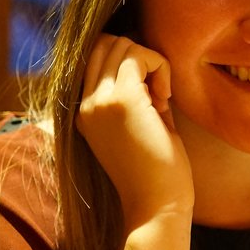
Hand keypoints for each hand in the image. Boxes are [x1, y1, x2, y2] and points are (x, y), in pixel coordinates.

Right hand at [77, 34, 193, 227]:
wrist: (156, 207)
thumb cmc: (157, 172)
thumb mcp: (137, 126)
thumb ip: (135, 94)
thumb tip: (145, 60)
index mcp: (84, 111)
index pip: (94, 56)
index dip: (128, 63)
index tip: (151, 96)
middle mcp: (85, 104)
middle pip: (104, 42)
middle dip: (138, 56)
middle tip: (157, 94)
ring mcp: (98, 101)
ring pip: (119, 42)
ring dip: (149, 60)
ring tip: (161, 98)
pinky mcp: (121, 101)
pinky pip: (139, 54)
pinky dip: (159, 66)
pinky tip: (165, 100)